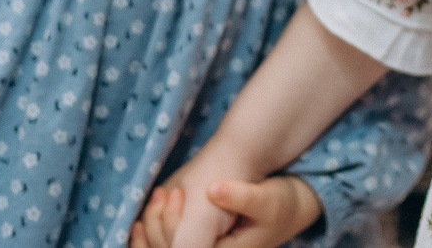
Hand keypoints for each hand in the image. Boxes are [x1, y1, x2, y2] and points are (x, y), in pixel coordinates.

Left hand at [134, 155, 320, 247]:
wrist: (289, 209)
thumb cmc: (279, 204)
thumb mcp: (265, 199)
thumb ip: (240, 196)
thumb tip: (213, 189)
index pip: (184, 247)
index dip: (171, 226)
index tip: (176, 194)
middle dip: (158, 224)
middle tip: (165, 191)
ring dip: (151, 230)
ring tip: (158, 197)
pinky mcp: (201, 244)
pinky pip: (170, 246)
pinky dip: (152, 238)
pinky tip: (143, 222)